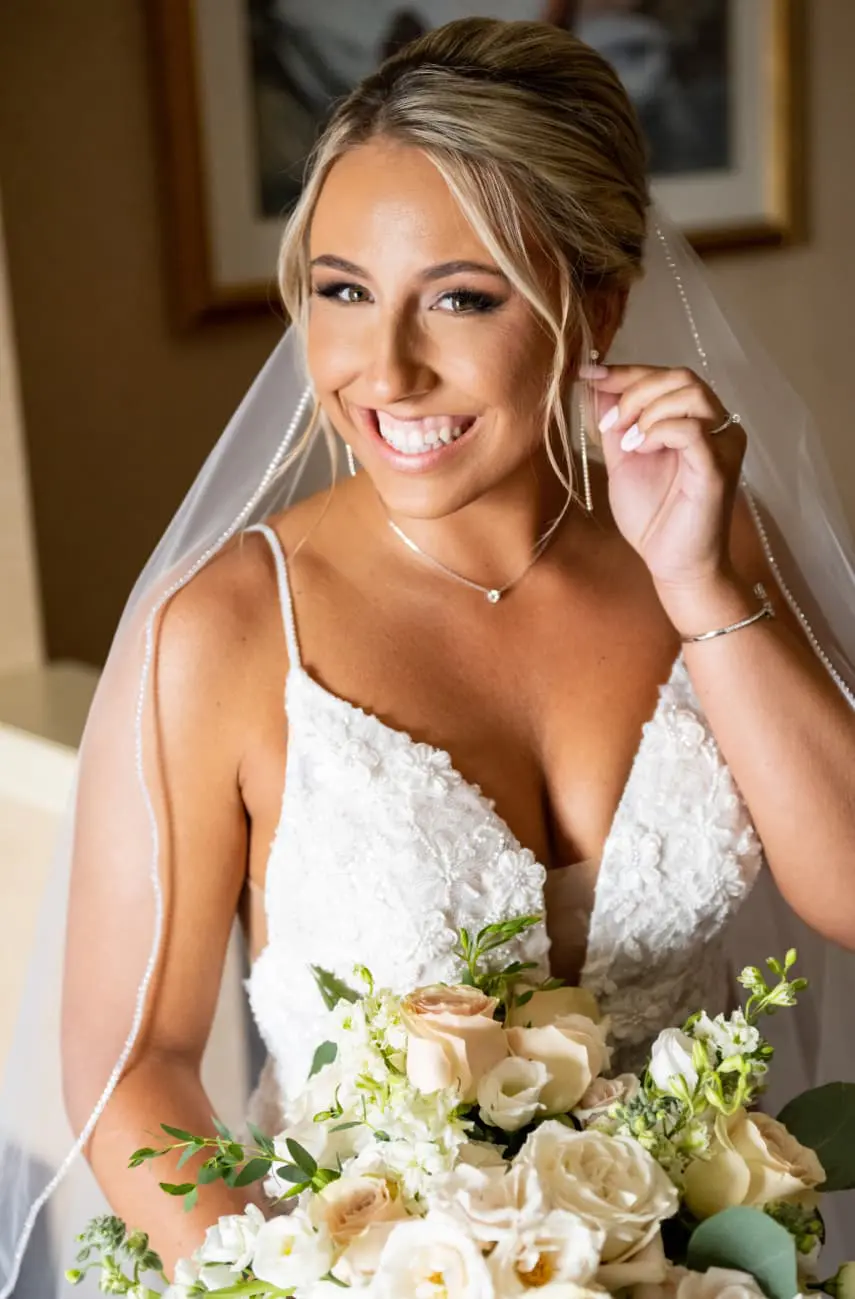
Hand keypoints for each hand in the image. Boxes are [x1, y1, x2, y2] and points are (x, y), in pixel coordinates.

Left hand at [586, 363, 746, 595]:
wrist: (671, 562)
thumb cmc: (653, 515)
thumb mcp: (622, 457)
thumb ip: (613, 421)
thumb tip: (595, 382)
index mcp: (693, 419)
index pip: (665, 376)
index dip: (626, 371)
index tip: (589, 373)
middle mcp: (715, 426)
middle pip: (680, 376)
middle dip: (635, 392)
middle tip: (611, 425)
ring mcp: (721, 444)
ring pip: (690, 393)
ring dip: (648, 410)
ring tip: (628, 442)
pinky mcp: (718, 467)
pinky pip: (693, 429)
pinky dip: (659, 430)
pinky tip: (641, 450)